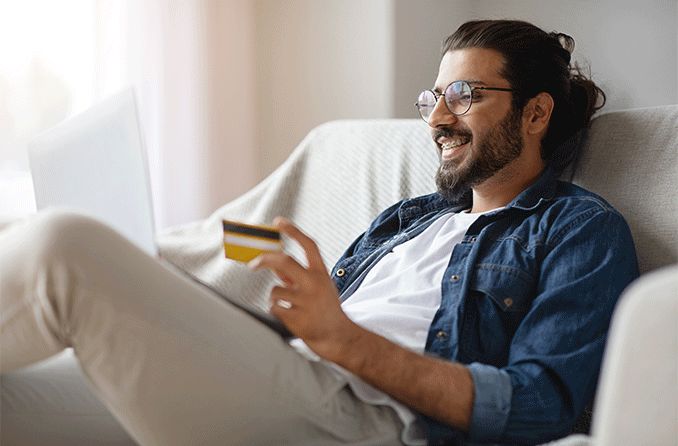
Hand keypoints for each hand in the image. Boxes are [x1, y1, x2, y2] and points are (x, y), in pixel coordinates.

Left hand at [248, 217, 358, 360]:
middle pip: (284, 261)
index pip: (308, 245)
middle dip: (264, 260)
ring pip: (275, 290)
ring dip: (276, 297)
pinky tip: (289, 316)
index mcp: (321, 273)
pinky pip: (274, 307)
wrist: (338, 337)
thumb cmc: (325, 309)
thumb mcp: (317, 287)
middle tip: (252, 264)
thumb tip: (273, 265)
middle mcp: (314, 284)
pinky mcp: (297, 317)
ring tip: (289, 306)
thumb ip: (296, 275)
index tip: (278, 222)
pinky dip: (277, 310)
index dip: (293, 231)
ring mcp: (306, 301)